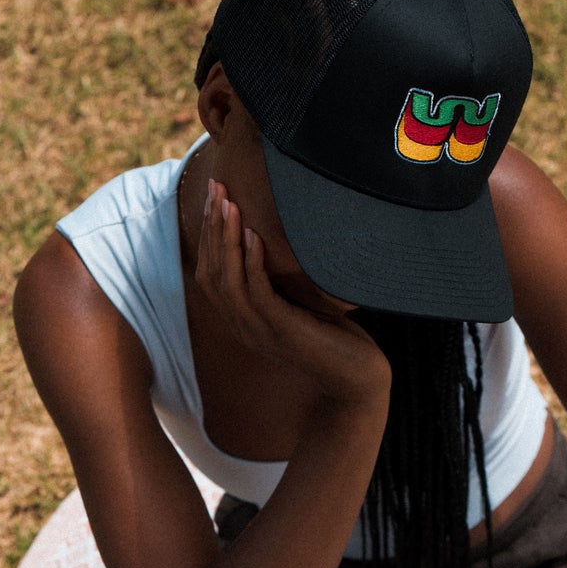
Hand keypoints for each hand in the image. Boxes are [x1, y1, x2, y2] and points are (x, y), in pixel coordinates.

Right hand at [195, 178, 390, 409]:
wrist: (357, 379)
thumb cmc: (333, 339)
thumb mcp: (299, 303)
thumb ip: (281, 280)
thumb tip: (274, 236)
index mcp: (243, 320)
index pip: (211, 273)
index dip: (209, 234)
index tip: (214, 197)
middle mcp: (244, 327)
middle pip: (212, 273)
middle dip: (211, 228)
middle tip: (215, 188)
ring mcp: (261, 332)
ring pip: (228, 282)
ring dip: (226, 240)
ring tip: (229, 204)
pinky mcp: (283, 333)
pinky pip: (258, 295)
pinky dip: (252, 264)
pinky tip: (255, 236)